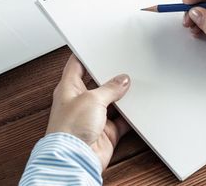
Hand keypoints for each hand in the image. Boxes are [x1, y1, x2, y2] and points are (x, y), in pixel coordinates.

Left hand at [46, 55, 130, 169]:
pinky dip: (130, 116)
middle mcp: (80, 102)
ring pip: (111, 101)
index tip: (95, 47)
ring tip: (133, 88)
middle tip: (123, 69)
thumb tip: (121, 81)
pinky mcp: (105, 131)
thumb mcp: (92, 99)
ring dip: (121, 97)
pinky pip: (121, 120)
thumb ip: (109, 88)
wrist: (75, 158)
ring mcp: (93, 117)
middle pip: (97, 83)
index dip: (85, 55)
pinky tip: (137, 110)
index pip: (76, 65)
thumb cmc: (69, 129)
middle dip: (110, 77)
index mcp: (69, 88)